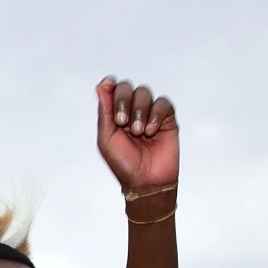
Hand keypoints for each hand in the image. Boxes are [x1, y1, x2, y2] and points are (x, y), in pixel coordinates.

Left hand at [95, 77, 179, 195]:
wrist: (146, 181)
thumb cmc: (124, 163)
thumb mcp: (107, 139)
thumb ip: (105, 112)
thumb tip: (101, 86)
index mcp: (115, 115)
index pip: (112, 90)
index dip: (111, 86)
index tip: (108, 87)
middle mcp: (132, 111)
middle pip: (127, 88)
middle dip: (123, 101)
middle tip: (122, 122)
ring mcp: (149, 113)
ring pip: (144, 93)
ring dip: (139, 111)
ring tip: (139, 132)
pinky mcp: (167, 119)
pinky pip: (162, 103)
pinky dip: (155, 115)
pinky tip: (151, 131)